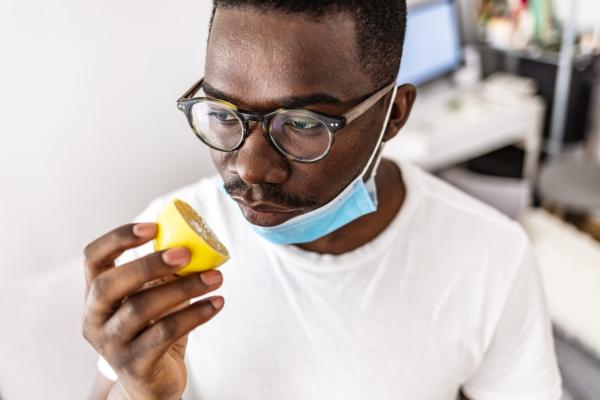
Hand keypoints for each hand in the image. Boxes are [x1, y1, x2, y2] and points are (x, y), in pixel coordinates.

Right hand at [82, 223, 224, 399]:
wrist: (152, 384)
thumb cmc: (152, 331)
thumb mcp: (151, 299)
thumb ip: (162, 275)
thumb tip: (196, 244)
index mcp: (96, 295)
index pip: (93, 257)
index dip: (118, 238)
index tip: (153, 226)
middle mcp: (94, 318)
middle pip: (110, 284)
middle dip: (149, 264)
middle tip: (187, 254)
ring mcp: (111, 344)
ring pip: (142, 308)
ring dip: (184, 288)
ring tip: (215, 278)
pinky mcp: (134, 364)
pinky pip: (165, 333)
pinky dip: (195, 314)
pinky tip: (216, 303)